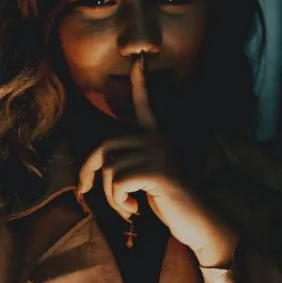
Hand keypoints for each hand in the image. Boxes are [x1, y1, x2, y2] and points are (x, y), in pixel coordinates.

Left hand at [76, 54, 239, 266]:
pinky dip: (119, 202)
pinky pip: (118, 183)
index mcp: (156, 139)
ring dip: (110, 197)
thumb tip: (94, 169)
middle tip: (86, 191)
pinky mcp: (156, 171)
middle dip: (89, 171)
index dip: (141, 85)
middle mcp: (157, 140)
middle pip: (105, 146)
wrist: (196, 222)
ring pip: (110, 170)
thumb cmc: (167, 203)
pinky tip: (135, 210)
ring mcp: (158, 154)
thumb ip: (126, 165)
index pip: (145, 107)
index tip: (138, 60)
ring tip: (127, 208)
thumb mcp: (144, 179)